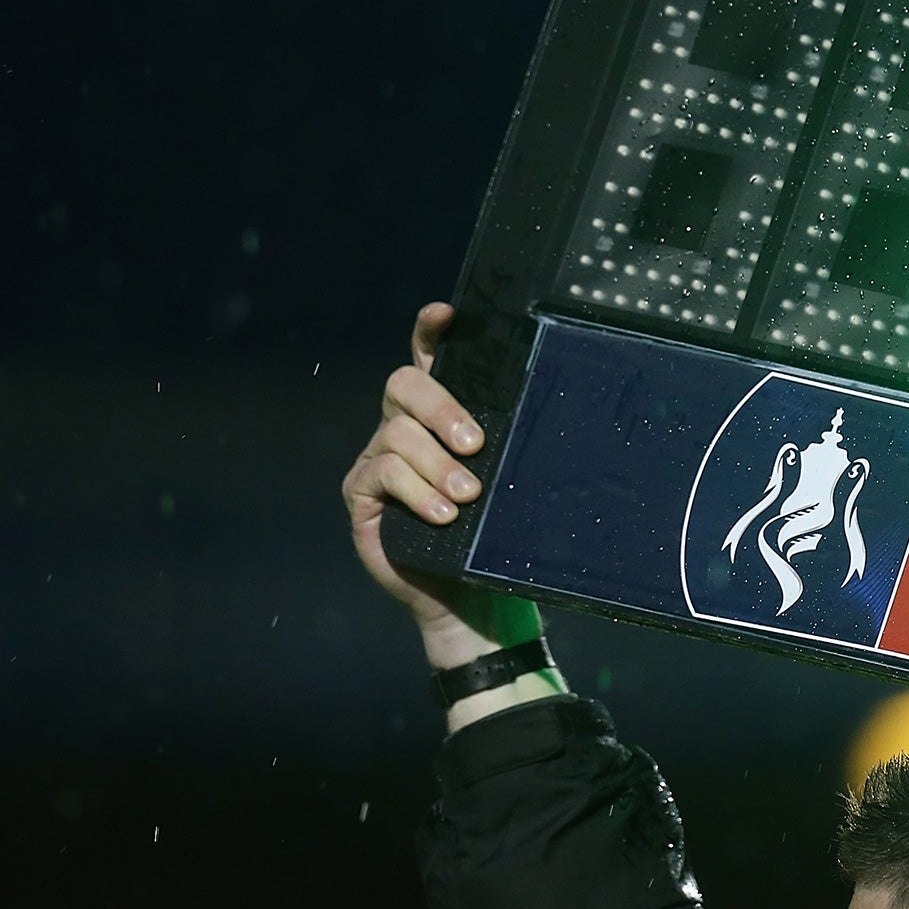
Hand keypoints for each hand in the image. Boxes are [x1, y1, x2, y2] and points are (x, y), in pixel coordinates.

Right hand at [342, 302, 543, 674]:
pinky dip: (419, 492)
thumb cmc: (493, 530)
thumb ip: (507, 439)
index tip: (445, 313)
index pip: (428, 356)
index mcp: (439, 413)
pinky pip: (383, 473)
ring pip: (397, 433)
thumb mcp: (507, 477)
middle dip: (442, 408)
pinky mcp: (360, 494)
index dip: (431, 330)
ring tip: (468, 497)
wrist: (468, 595)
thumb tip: (547, 404)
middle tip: (477, 444)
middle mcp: (402, 426)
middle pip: (403, 384)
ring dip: (437, 466)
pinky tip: (445, 515)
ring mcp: (376, 458)